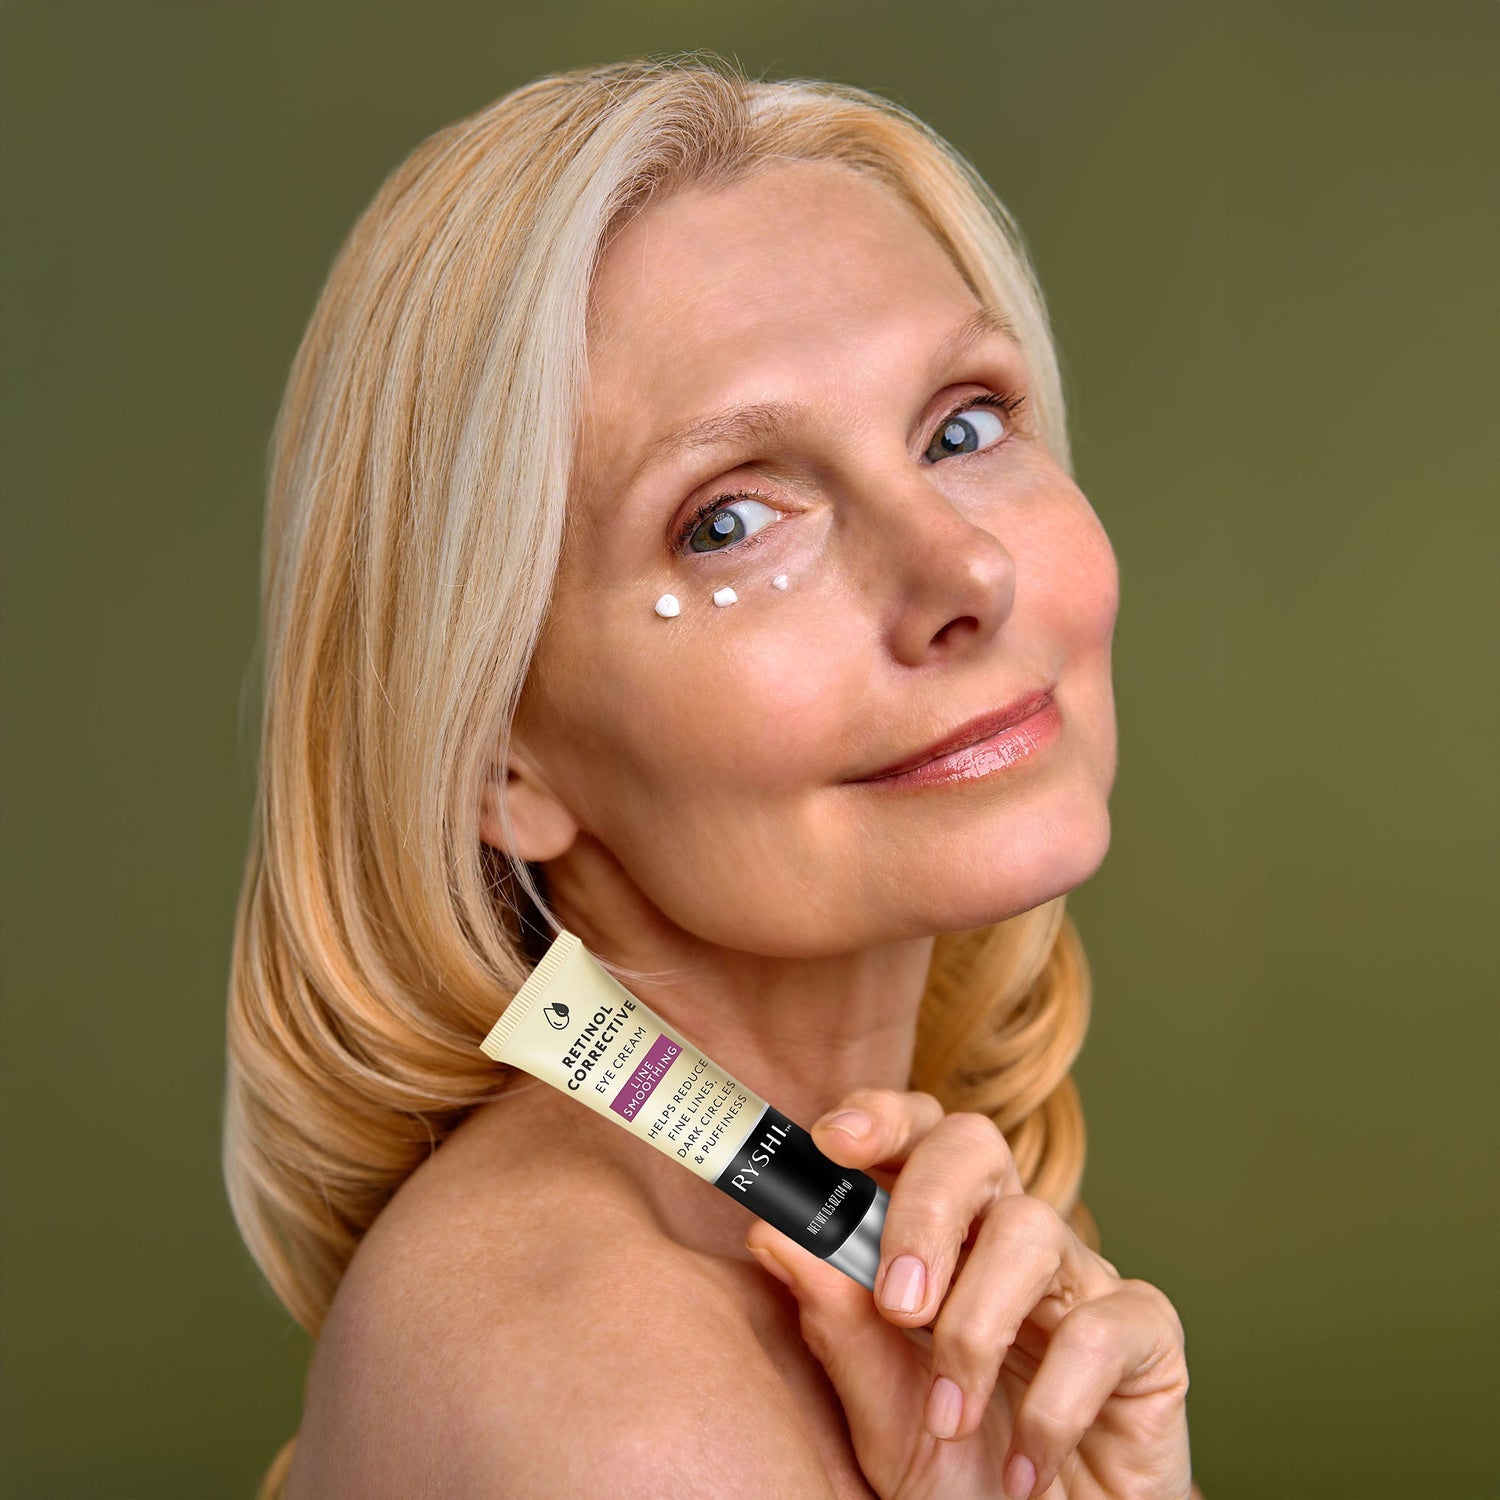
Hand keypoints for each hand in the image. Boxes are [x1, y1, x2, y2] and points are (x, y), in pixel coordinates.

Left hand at [743, 1089, 1192, 1499]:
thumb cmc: (961, 1474)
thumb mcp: (881, 1412)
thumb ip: (835, 1327)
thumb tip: (772, 1235)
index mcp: (945, 1235)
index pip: (919, 1134)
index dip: (881, 1117)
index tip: (832, 1140)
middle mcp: (1011, 1239)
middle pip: (975, 1147)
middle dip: (926, 1211)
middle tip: (896, 1304)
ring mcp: (1080, 1279)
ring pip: (1031, 1230)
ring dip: (976, 1326)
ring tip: (950, 1416)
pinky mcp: (1146, 1336)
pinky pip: (1101, 1328)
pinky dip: (1052, 1404)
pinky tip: (1023, 1465)